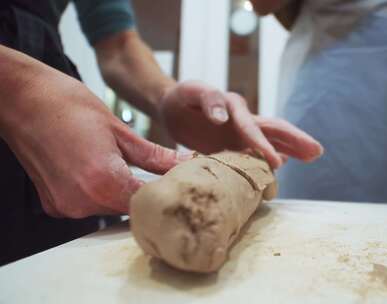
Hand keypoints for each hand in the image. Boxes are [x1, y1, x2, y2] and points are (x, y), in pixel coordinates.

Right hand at [1, 70, 190, 217]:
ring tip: (126, 166)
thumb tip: (187, 163)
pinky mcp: (54, 204)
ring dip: (122, 193)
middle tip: (159, 174)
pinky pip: (88, 205)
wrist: (20, 99)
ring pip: (110, 209)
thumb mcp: (120, 129)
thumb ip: (156, 156)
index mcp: (103, 182)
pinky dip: (99, 193)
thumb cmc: (67, 105)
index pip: (148, 203)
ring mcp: (65, 206)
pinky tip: (100, 170)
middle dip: (146, 193)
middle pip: (130, 209)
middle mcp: (82, 202)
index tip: (178, 181)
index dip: (166, 192)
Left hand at [158, 81, 322, 167]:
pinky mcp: (235, 143)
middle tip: (317, 152)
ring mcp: (242, 132)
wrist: (172, 107)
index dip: (264, 144)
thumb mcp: (191, 92)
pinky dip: (274, 154)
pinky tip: (286, 161)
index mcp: (234, 108)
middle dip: (296, 141)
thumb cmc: (182, 97)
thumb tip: (223, 117)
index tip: (277, 162)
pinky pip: (258, 150)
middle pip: (275, 129)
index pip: (253, 128)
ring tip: (313, 155)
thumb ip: (208, 99)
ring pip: (273, 139)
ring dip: (293, 147)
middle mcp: (243, 120)